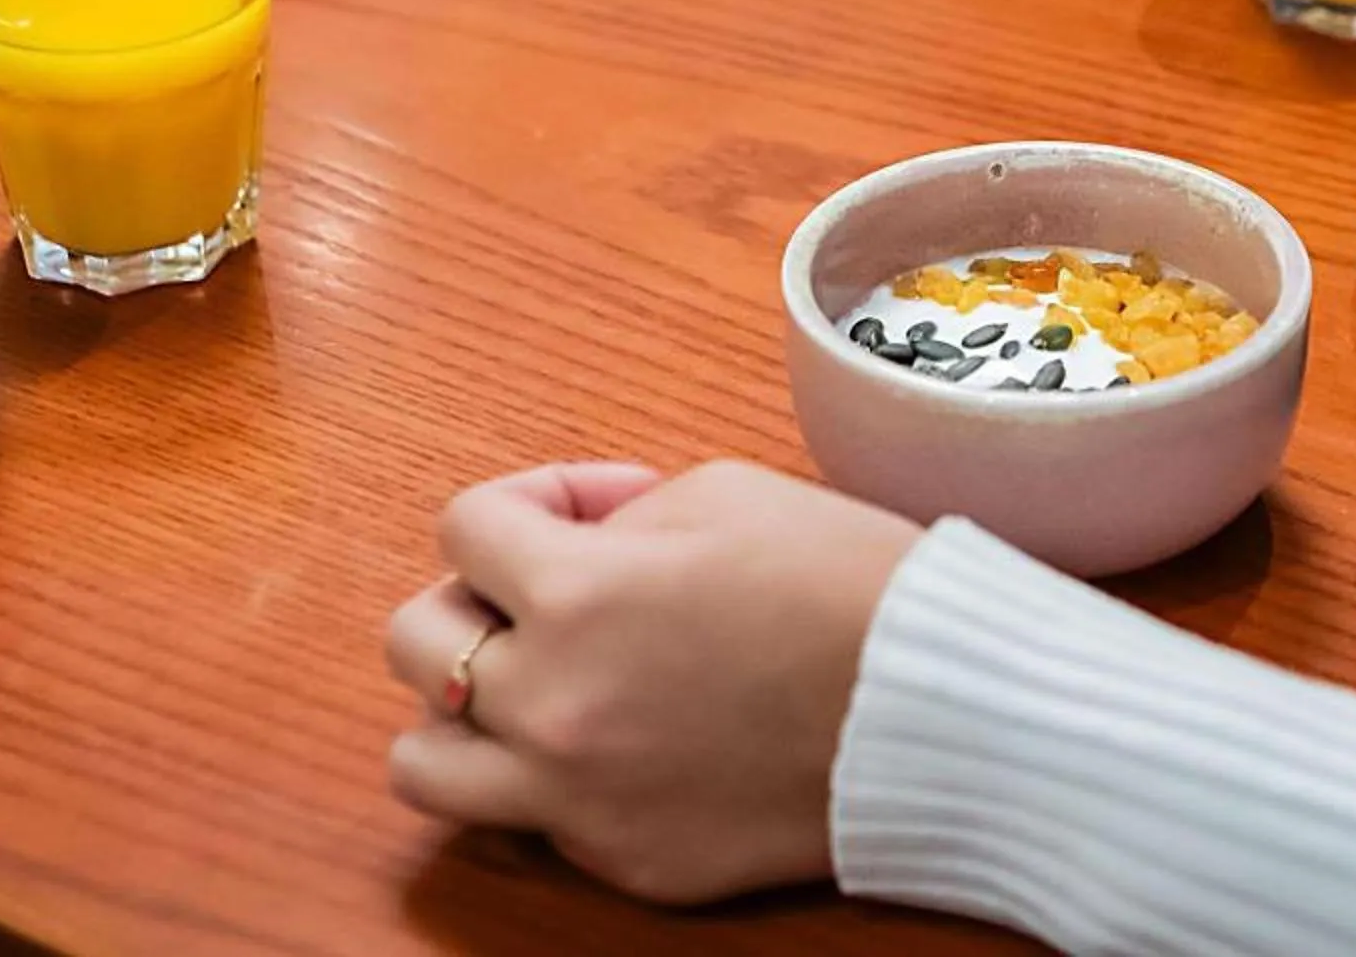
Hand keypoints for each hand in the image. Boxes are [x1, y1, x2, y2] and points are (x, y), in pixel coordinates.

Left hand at [386, 460, 918, 903]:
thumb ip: (615, 514)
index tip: (586, 510)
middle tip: (547, 592)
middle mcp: (553, 705)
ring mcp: (579, 799)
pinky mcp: (623, 863)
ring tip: (534, 686)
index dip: (526, 499)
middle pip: (414, 642)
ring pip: (422, 764)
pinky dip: (553, 778)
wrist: (940, 709)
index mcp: (576, 595)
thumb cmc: (848, 584)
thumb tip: (573, 535)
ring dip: (464, 711)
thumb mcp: (723, 492)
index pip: (463, 527)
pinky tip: (628, 740)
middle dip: (475, 597)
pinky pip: (531, 821)